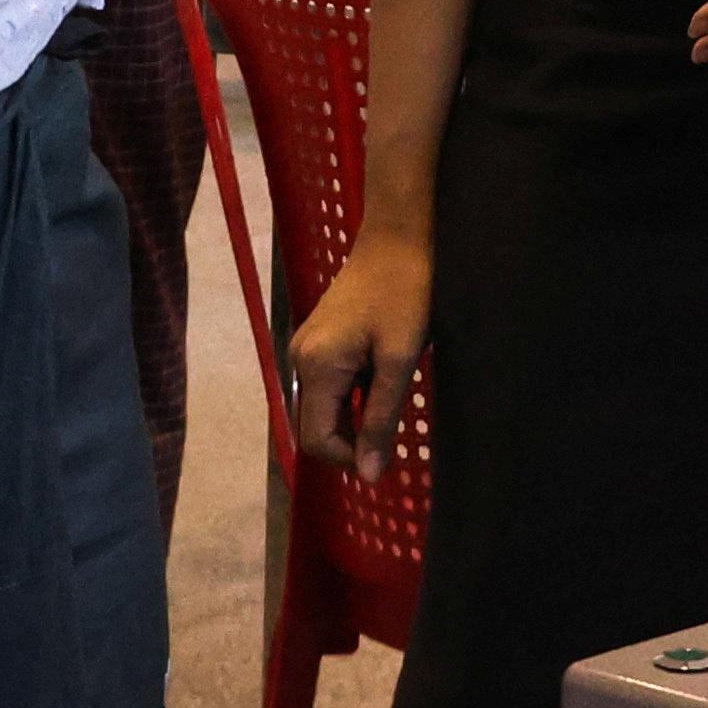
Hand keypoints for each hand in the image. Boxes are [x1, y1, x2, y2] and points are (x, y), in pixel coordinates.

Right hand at [284, 227, 430, 474]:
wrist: (400, 233)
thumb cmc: (406, 290)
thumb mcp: (400, 359)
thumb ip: (380, 418)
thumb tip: (367, 474)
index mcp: (316, 366)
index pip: (317, 440)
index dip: (350, 459)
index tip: (387, 456)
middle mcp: (301, 359)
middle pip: (316, 426)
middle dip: (351, 441)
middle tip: (395, 434)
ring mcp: (307, 346)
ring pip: (324, 407)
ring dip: (355, 417)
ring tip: (393, 403)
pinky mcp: (319, 337)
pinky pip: (330, 384)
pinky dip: (353, 395)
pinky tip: (384, 378)